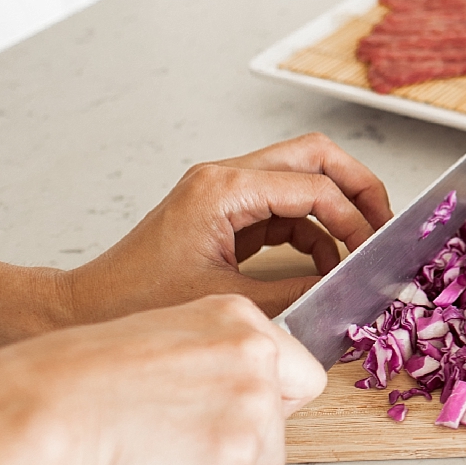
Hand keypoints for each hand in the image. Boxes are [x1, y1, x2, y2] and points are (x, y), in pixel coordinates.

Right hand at [0, 295, 326, 464]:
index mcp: (234, 316)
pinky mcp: (234, 459)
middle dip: (250, 440)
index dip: (263, 400)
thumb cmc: (70, 380)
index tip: (226, 415)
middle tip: (191, 449)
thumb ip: (203, 363)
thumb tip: (216, 404)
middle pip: (286, 416)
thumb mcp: (155, 339)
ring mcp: (251, 406)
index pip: (293, 368)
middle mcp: (255, 354)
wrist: (40, 412)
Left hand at [64, 134, 392, 322]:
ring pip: (304, 176)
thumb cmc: (137, 302)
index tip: (373, 251)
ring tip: (358, 248)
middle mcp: (226, 177)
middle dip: (358, 187)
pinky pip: (285, 208)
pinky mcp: (226, 212)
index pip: (312, 186)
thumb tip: (345, 291)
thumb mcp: (227, 301)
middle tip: (383, 224)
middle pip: (316, 155)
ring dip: (337, 209)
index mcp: (224, 189)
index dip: (353, 217)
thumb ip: (295, 292)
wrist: (82, 309)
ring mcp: (226, 191)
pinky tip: (324, 263)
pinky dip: (312, 230)